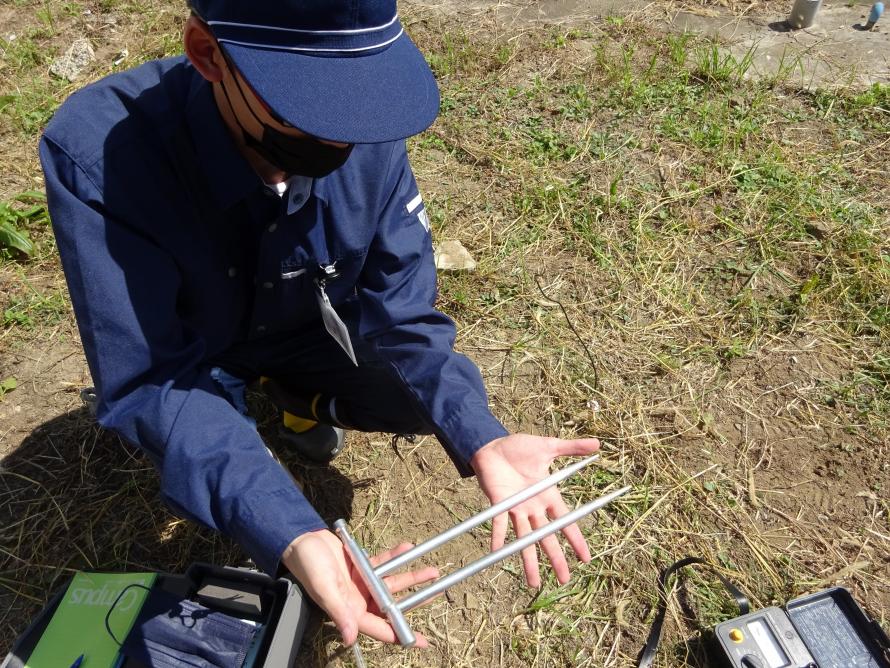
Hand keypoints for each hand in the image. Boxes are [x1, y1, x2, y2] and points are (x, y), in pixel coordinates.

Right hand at [281, 529, 438, 645]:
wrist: (301, 541)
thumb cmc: (308, 566)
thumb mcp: (324, 588)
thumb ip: (338, 611)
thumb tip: (350, 638)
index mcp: (350, 611)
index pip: (380, 628)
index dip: (400, 635)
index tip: (421, 641)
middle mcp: (359, 599)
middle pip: (392, 605)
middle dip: (415, 601)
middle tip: (436, 595)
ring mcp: (362, 583)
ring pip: (392, 583)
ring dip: (411, 576)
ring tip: (432, 571)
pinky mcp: (362, 566)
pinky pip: (384, 563)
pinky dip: (396, 556)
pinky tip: (408, 548)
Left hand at [470, 434, 599, 587]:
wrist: (492, 443)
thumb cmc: (520, 447)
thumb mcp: (549, 446)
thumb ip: (572, 448)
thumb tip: (598, 444)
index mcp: (548, 495)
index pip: (565, 522)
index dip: (575, 540)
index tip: (586, 558)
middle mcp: (533, 507)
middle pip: (547, 537)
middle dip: (556, 559)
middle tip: (564, 580)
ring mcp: (516, 508)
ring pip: (525, 538)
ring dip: (529, 559)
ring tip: (533, 583)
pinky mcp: (499, 504)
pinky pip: (499, 524)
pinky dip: (498, 537)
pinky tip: (497, 553)